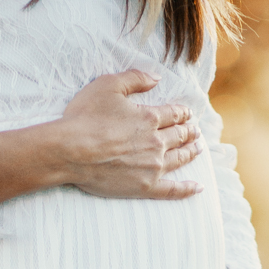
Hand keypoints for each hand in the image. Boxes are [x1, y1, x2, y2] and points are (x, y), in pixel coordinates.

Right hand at [0, 70, 201, 203]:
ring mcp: (152, 166)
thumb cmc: (85, 117)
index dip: (182, 113)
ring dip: (191, 152)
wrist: (70, 152)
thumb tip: (157, 78)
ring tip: (198, 148)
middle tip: (195, 131)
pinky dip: (186, 189)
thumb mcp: (108, 85)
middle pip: (179, 136)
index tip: (187, 113)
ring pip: (180, 158)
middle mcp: (156, 142)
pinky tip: (197, 188)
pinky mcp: (145, 186)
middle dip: (189, 131)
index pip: (173, 114)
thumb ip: (135, 78)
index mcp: (149, 118)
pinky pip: (172, 190)